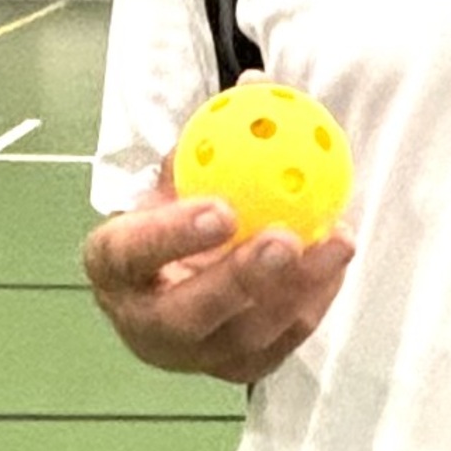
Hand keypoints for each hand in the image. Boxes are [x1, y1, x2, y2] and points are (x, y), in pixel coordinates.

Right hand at [82, 151, 354, 385]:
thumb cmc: (178, 211)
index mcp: (114, 264)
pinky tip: (336, 263)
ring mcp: (191, 355)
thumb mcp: (184, 168)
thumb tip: (259, 81)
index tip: (222, 208)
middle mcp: (144, 321)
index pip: (130, 253)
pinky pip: (279, 346)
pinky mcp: (236, 370)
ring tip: (335, 243)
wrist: (177, 273)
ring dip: (295, 291)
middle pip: (186, 316)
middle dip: (239, 281)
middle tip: (285, 240)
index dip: (172, 236)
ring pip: (242, 340)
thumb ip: (215, 133)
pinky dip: (313, 304)